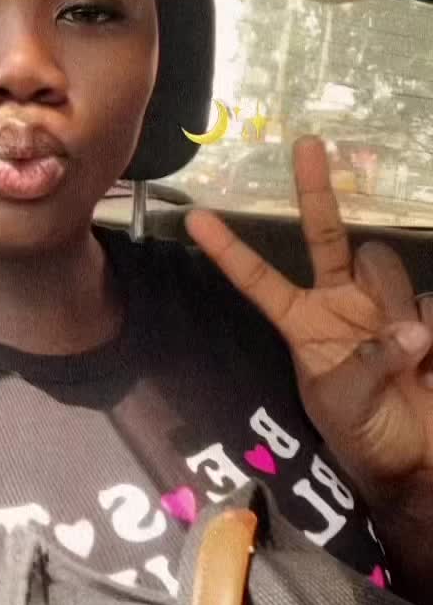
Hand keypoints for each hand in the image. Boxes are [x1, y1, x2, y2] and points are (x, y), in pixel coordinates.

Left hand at [185, 136, 432, 500]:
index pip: (260, 279)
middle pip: (331, 237)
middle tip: (306, 145)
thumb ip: (368, 362)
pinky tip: (431, 367)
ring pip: (385, 263)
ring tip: (411, 357)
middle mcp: (341, 302)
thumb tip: (409, 331)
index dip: (230, 251)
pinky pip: (432, 302)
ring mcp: (385, 306)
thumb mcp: (347, 403)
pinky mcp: (426, 317)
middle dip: (316, 192)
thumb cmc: (367, 436)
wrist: (419, 460)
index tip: (194, 217)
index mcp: (305, 323)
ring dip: (395, 302)